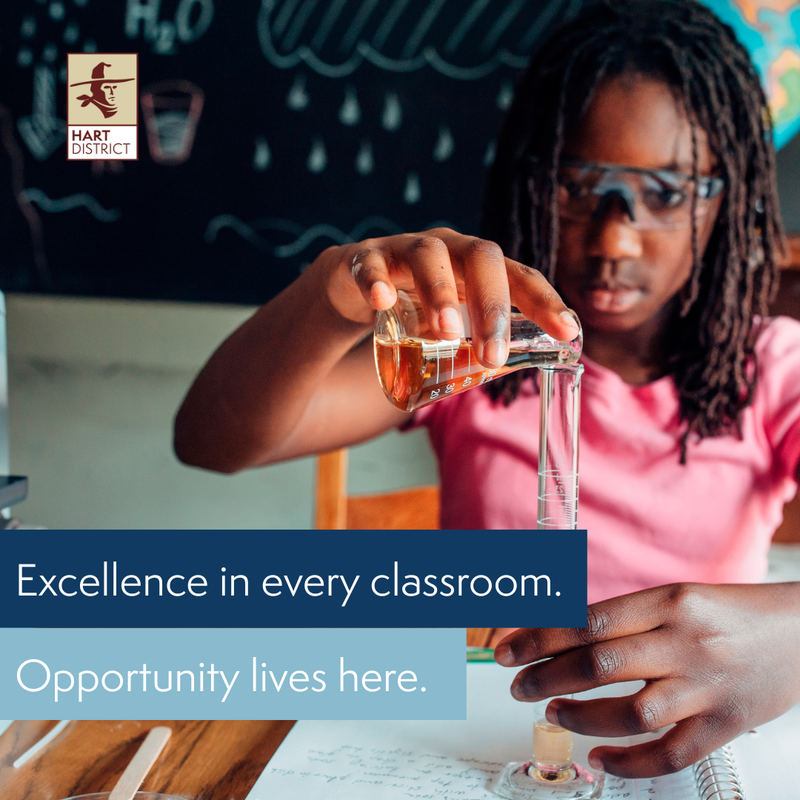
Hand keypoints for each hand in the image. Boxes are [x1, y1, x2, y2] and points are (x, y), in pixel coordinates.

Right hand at [316, 228, 578, 367]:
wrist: (353, 286)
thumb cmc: (414, 306)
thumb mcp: (452, 323)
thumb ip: (477, 341)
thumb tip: (512, 371)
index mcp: (476, 266)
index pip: (520, 275)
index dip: (546, 301)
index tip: (568, 332)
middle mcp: (448, 248)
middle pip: (480, 258)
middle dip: (492, 306)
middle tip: (492, 354)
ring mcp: (404, 249)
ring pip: (428, 256)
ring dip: (441, 293)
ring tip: (448, 333)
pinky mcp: (364, 259)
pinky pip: (370, 264)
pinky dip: (376, 280)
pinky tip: (382, 302)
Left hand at [494, 582, 799, 777]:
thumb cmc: (730, 612)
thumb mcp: (676, 598)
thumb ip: (626, 618)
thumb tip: (560, 634)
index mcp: (668, 601)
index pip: (588, 620)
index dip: (540, 638)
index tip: (508, 650)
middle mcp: (685, 642)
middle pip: (600, 664)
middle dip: (546, 677)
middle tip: (517, 686)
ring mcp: (706, 687)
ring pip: (630, 712)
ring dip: (580, 718)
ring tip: (553, 714)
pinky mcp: (725, 725)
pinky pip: (670, 753)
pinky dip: (628, 762)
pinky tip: (600, 757)